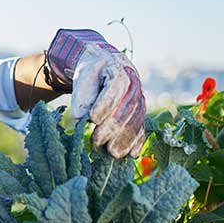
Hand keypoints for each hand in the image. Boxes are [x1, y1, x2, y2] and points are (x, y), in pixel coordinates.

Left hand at [46, 28, 145, 158]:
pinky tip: (131, 154)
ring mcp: (140, 100)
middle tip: (96, 141)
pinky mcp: (140, 113)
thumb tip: (81, 117)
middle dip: (111, 128)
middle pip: (126, 109)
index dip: (104, 105)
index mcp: (118, 72)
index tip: (92, 119)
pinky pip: (142, 128)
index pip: (114, 89)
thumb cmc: (92, 75)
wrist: (108, 67)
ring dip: (124, 139)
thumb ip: (82, 95)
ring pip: (135, 121)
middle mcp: (134, 86)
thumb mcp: (83, 78)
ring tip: (112, 153)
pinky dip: (137, 142)